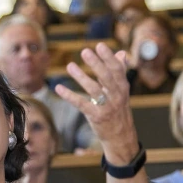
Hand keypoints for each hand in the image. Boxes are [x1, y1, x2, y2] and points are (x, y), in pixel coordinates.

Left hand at [55, 42, 137, 164]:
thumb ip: (120, 72)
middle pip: (106, 77)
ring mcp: (107, 107)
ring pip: (94, 90)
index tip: (100, 45)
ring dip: (81, 77)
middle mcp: (117, 96)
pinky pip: (81, 104)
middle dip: (96, 63)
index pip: (117, 69)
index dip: (109, 57)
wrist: (121, 137)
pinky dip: (70, 95)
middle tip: (85, 51)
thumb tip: (122, 53)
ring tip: (70, 65)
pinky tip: (59, 87)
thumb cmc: (119, 110)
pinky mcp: (96, 116)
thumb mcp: (122, 91)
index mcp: (123, 87)